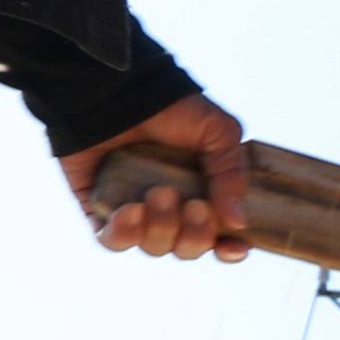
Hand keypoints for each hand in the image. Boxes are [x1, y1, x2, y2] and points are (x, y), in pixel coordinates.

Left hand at [66, 91, 255, 262]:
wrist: (116, 91)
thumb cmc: (169, 107)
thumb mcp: (218, 132)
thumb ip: (231, 175)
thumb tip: (238, 222)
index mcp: (202, 192)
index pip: (219, 235)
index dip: (228, 248)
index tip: (234, 245)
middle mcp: (170, 208)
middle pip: (187, 248)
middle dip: (194, 235)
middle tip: (191, 204)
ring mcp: (135, 212)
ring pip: (154, 247)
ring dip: (161, 228)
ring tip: (157, 194)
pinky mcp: (100, 210)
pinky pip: (112, 242)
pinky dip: (124, 234)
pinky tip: (130, 210)